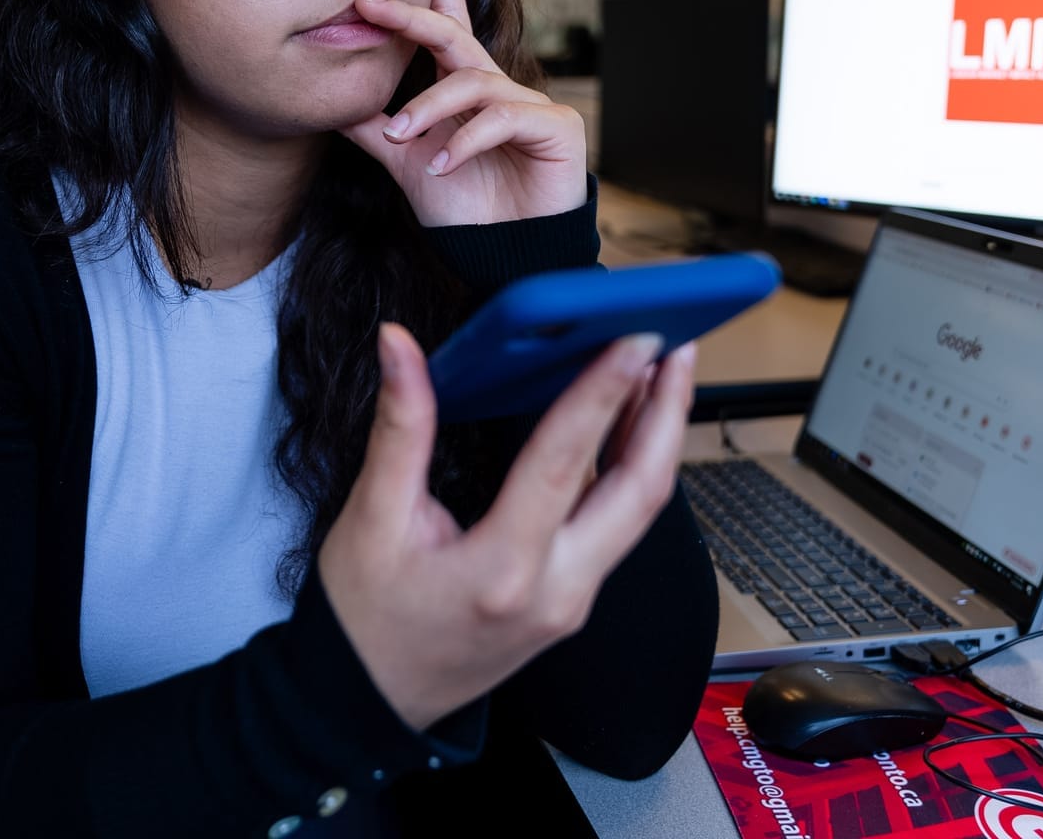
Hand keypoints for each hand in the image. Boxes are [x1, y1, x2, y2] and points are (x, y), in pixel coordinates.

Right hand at [316, 324, 697, 731]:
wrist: (370, 704)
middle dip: (667, 413)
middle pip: (638, 493)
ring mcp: (573, 602)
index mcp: (501, 572)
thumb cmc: (365, 621)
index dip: (601, 393)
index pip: (563, 464)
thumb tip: (400, 349)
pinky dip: (632, 470)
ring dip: (658, 439)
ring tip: (663, 372)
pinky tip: (628, 428)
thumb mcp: (371, 519)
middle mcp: (555, 592)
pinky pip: (619, 527)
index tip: (631, 340)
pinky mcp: (574, 601)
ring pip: (639, 512)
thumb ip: (400, 428)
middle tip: (677, 346)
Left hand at [341, 0, 585, 226]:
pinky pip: (504, 119)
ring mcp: (530, 103)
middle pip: (454, 36)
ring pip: (471, 82)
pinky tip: (440, 167)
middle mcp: (498, 88)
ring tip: (398, 138)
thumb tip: (333, 107)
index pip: (446, 29)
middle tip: (369, 5)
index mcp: (466, 89)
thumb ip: (375, 132)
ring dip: (428, 108)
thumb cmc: (467, 208)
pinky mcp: (557, 125)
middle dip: (412, 17)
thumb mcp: (407, 164)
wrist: (508, 257)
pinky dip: (465, 142)